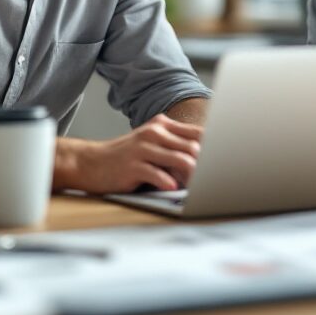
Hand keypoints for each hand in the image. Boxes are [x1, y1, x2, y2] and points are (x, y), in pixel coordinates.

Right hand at [69, 114, 202, 193]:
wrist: (91, 162)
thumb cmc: (126, 157)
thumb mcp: (151, 144)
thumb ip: (175, 147)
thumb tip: (207, 161)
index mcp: (162, 125)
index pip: (198, 134)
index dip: (214, 149)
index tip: (225, 164)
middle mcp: (154, 132)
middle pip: (193, 147)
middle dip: (206, 166)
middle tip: (213, 180)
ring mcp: (143, 148)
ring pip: (180, 160)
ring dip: (192, 177)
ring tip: (195, 187)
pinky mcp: (133, 165)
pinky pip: (158, 174)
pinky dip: (169, 183)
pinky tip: (173, 189)